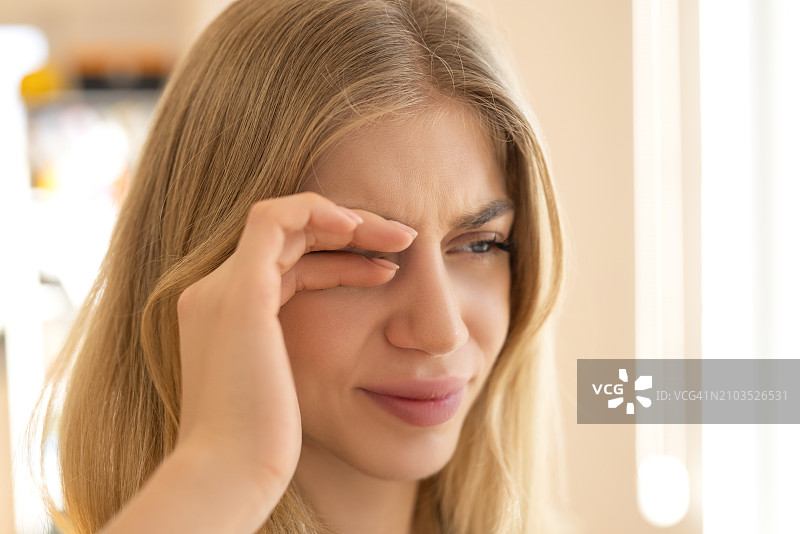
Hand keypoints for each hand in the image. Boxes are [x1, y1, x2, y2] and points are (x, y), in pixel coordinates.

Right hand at [173, 192, 415, 503]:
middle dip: (348, 229)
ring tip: (399, 236)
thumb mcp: (284, 390)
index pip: (285, 265)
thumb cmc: (260, 446)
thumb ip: (296, 359)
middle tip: (402, 238)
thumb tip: (344, 360)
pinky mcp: (240, 293)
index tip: (386, 271)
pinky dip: (319, 213)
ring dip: (346, 220)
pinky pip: (276, 220)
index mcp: (223, 318)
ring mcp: (221, 290)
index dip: (338, 259)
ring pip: (285, 220)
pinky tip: (363, 233)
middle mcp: (212, 295)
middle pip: (288, 236)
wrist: (228, 473)